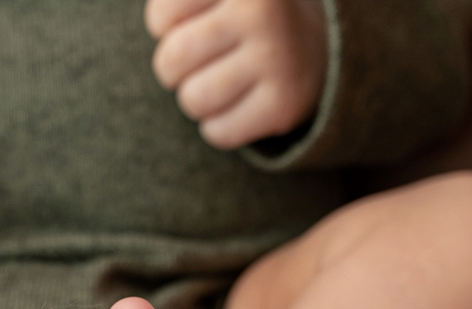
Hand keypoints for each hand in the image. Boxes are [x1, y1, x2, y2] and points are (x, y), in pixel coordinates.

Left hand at [146, 0, 327, 149]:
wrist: (310, 40)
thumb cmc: (238, 13)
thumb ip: (179, 8)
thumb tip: (169, 58)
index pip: (161, 17)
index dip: (167, 27)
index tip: (194, 21)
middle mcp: (261, 11)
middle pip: (172, 61)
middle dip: (174, 67)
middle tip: (202, 58)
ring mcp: (277, 57)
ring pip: (193, 100)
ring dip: (196, 97)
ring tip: (220, 80)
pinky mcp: (285, 102)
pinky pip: (219, 133)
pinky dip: (219, 126)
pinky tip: (239, 103)